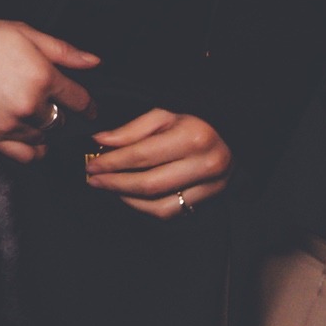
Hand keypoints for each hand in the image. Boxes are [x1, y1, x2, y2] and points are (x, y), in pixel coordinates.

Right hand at [0, 21, 99, 160]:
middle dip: (58, 113)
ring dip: (42, 130)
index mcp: (42, 78)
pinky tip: (28, 140)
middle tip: (48, 105)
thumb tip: (94, 62)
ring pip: (42, 139)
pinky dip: (30, 151)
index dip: (88, 106)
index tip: (89, 110)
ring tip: (32, 119)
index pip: (78, 101)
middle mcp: (29, 106)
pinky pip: (21, 156)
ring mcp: (9, 125)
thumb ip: (64, 52)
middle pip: (59, 121)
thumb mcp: (28, 34)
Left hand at [82, 108, 230, 218]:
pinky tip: (131, 196)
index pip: (141, 155)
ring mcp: (210, 186)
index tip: (91, 165)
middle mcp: (204, 165)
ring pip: (159, 206)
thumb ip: (132, 129)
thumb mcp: (165, 113)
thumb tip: (100, 141)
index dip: (111, 163)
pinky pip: (172, 212)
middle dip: (114, 184)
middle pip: (148, 184)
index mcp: (192, 138)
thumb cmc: (196, 118)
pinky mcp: (211, 198)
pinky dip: (146, 208)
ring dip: (128, 200)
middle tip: (93, 180)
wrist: (234, 132)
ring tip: (110, 188)